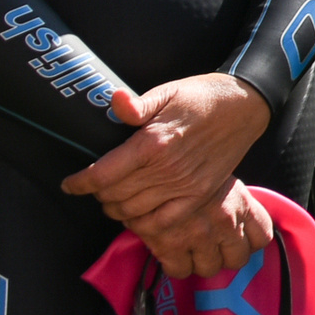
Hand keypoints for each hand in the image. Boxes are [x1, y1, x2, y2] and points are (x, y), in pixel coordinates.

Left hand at [63, 74, 272, 270]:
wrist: (245, 106)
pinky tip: (136, 214)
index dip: (79, 182)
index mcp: (153, 142)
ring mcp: (184, 186)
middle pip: (113, 196)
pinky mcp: (199, 196)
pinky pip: (162, 222)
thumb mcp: (168, 91)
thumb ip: (137, 104)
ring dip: (116, 209)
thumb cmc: (202, 96)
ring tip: (112, 198)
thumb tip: (113, 100)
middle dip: (96, 194)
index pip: (102, 174)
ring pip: (133, 211)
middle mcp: (166, 168)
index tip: (69, 184)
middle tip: (94, 186)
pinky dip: (142, 223)